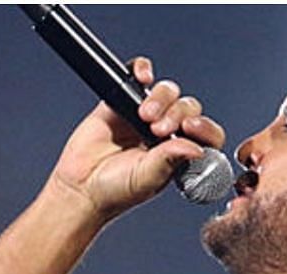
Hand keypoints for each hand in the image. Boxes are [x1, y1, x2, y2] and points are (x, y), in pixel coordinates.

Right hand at [48, 56, 226, 220]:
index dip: (204, 127)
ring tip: (143, 115)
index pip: (206, 134)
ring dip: (161, 98)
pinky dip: (142, 68)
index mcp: (180, 153)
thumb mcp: (148, 179)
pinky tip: (142, 77)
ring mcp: (145, 115)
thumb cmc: (114, 191)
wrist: (80, 187)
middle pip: (188, 107)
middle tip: (158, 129)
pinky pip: (139, 74)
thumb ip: (171, 161)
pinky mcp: (123, 100)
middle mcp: (167, 133)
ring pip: (168, 91)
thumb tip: (197, 148)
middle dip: (177, 114)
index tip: (189, 128)